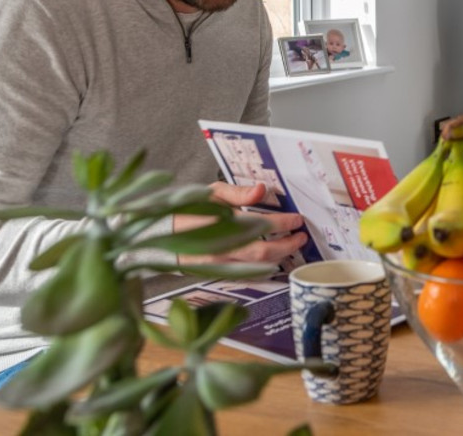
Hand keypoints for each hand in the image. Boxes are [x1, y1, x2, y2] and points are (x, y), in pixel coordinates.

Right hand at [173, 182, 309, 265]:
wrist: (161, 235)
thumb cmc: (189, 210)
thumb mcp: (212, 193)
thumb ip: (238, 192)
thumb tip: (262, 190)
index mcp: (221, 225)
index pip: (261, 226)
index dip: (283, 223)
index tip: (296, 218)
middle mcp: (221, 249)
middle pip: (263, 252)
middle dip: (287, 245)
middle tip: (300, 236)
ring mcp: (219, 264)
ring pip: (257, 266)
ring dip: (278, 257)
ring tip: (291, 245)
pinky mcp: (217, 273)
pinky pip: (246, 273)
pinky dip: (263, 266)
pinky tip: (272, 258)